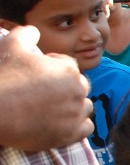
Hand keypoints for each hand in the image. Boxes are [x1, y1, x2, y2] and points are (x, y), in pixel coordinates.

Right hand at [0, 26, 93, 149]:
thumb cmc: (2, 76)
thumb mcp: (11, 45)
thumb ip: (26, 34)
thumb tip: (34, 30)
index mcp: (68, 69)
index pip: (69, 65)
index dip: (53, 67)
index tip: (38, 74)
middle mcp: (77, 91)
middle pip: (79, 86)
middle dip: (66, 86)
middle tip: (45, 92)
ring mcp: (76, 114)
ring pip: (85, 107)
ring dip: (74, 106)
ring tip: (54, 107)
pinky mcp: (71, 134)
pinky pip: (87, 128)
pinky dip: (78, 125)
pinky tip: (64, 122)